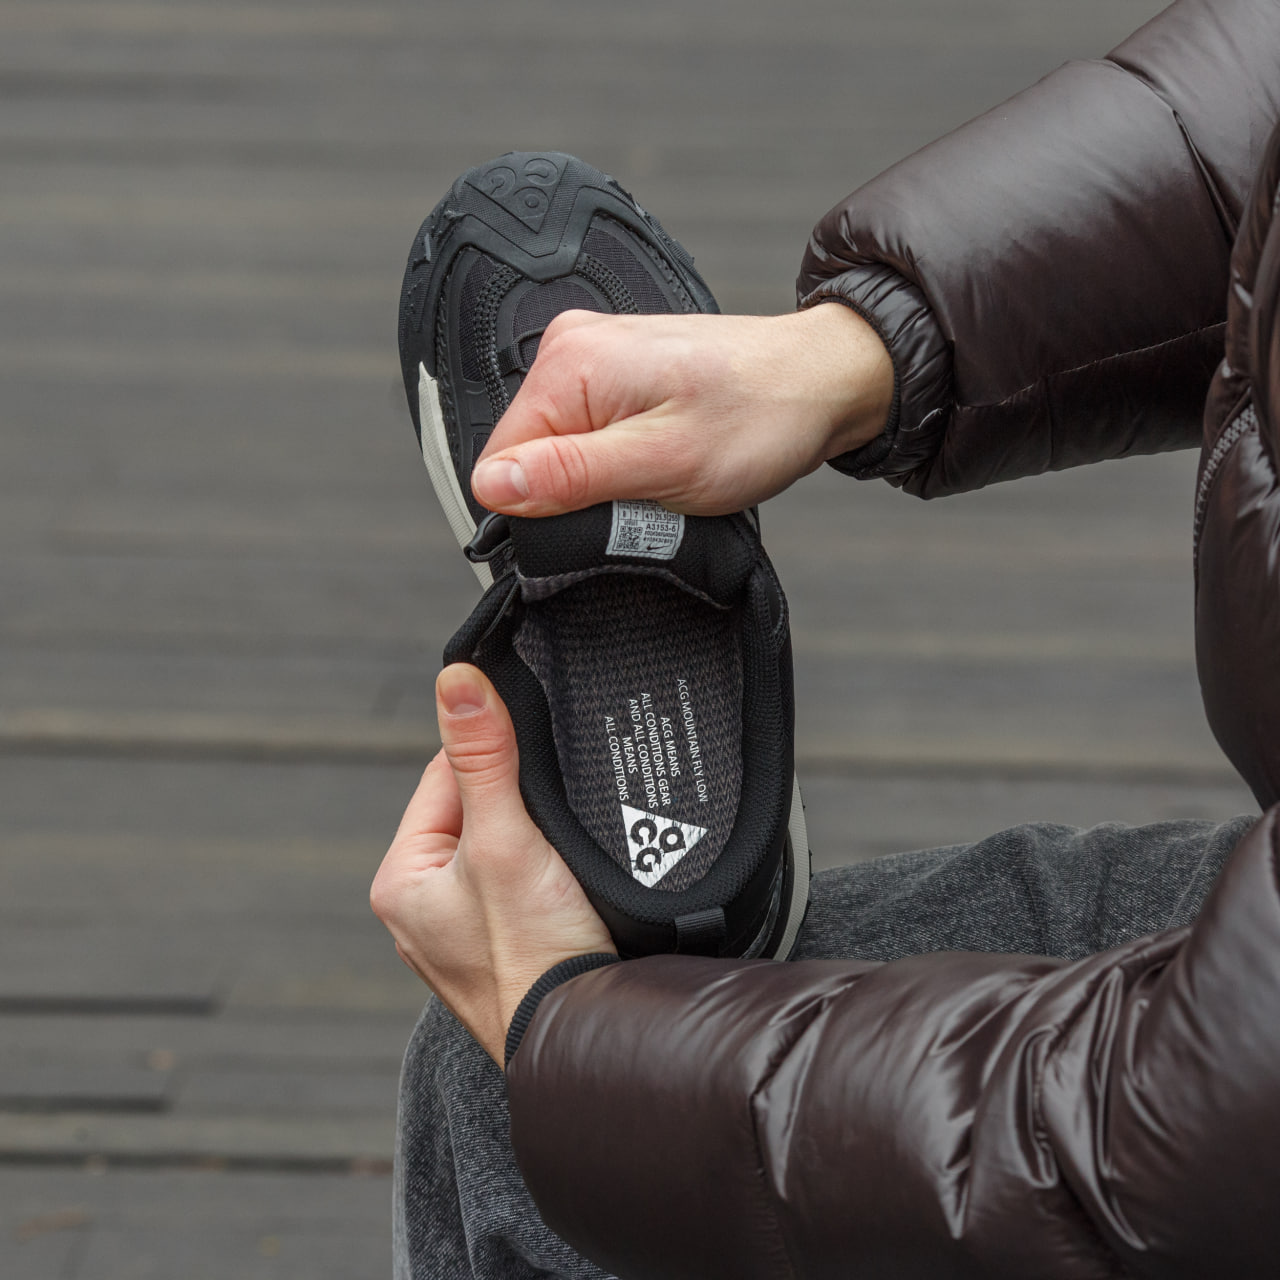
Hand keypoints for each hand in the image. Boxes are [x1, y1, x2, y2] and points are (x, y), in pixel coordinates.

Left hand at [370, 663, 615, 1063]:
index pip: (444, 777)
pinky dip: (548, 874)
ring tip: (566, 858)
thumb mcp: (505, 840)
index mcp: (400, 879)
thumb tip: (456, 678)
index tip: (534, 758)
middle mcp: (422, 907)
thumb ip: (482, 757)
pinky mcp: (507, 948)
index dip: (494, 758)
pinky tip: (572, 882)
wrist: (587, 1039)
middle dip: (520, 806)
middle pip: (477, 811)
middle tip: (556, 824)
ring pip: (505, 848)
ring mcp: (465, 932)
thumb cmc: (536, 958)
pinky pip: (523, 885)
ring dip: (538, 841)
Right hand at [470, 302, 892, 517]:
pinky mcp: (617, 371)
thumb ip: (571, 475)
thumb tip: (492, 488)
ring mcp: (594, 356)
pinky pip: (590, 435)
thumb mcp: (663, 463)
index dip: (542, 509)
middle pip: (529, 455)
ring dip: (604, 480)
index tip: (603, 515)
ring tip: (661, 474)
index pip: (500, 462)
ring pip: (560, 450)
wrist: (823, 383)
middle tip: (645, 496)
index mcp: (569, 363)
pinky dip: (621, 461)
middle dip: (577, 494)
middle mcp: (571, 348)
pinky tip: (664, 458)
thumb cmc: (760, 418)